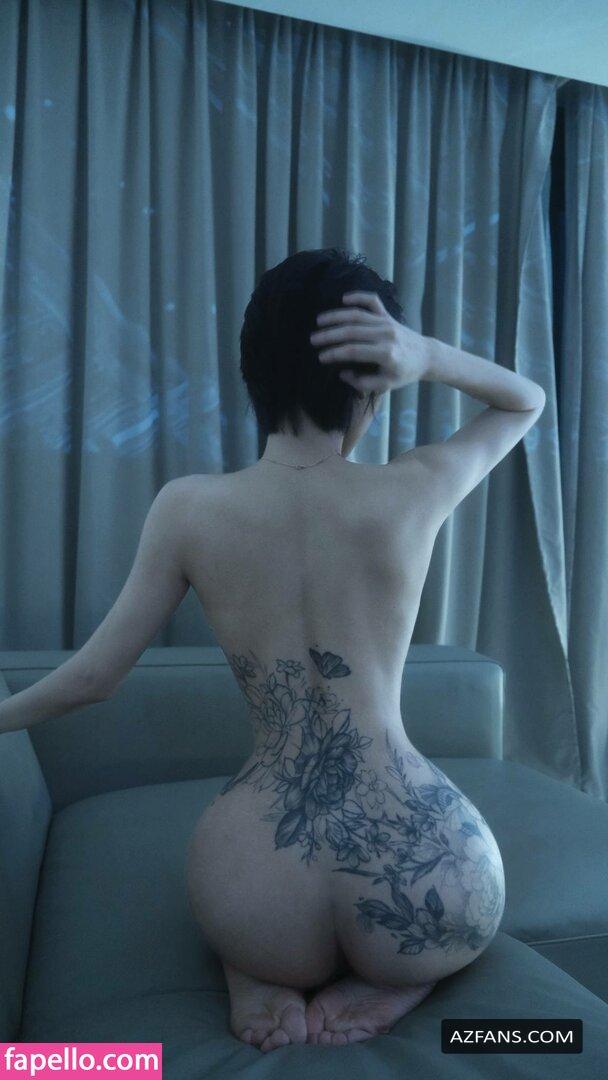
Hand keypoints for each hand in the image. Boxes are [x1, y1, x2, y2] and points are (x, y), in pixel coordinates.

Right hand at [309, 290, 428, 392]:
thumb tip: (343, 373)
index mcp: (386, 353)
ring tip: (319, 322)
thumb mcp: (385, 385)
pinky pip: (372, 301)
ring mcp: (387, 322)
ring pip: (357, 315)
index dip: (335, 353)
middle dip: (330, 335)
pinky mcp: (388, 315)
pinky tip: (343, 299)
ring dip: (336, 317)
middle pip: (352, 331)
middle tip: (313, 340)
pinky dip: (358, 297)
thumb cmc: (404, 372)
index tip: (321, 357)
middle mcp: (386, 334)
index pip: (354, 351)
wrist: (425, 356)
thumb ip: (363, 382)